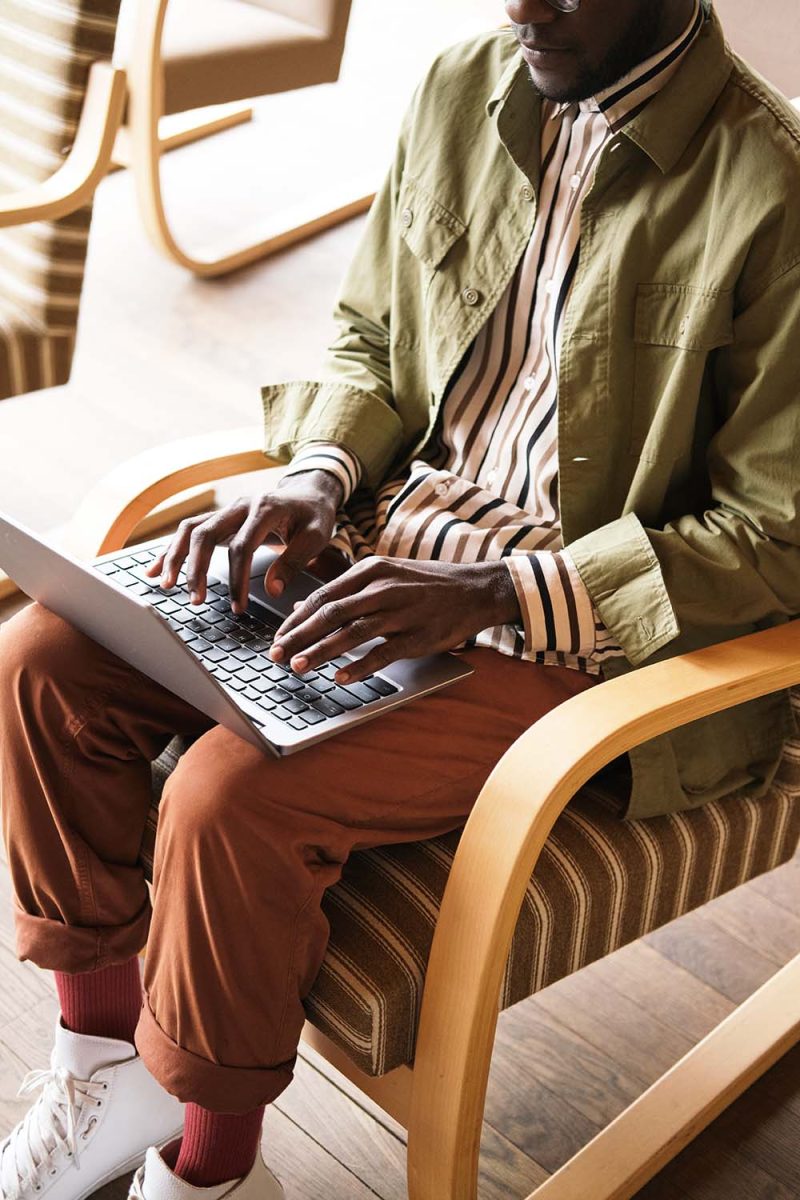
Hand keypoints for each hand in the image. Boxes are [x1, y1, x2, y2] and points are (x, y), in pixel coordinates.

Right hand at [145, 470, 342, 611]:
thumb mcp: (316, 537)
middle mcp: (240, 505)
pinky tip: (155, 570)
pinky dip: (171, 550)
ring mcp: (226, 511)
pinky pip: (189, 532)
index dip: (236, 578)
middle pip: (206, 534)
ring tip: (166, 585)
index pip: (242, 546)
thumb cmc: (314, 516)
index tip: (238, 606)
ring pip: (190, 530)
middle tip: (194, 600)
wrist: (309, 493)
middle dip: (196, 569)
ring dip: (175, 557)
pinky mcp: (220, 519)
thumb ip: (294, 562)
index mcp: (265, 508)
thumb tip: (272, 590)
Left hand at [269, 557, 520, 682]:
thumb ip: (347, 591)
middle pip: (331, 613)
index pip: (323, 596)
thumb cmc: (427, 584)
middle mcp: (383, 588)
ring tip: (298, 667)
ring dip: (321, 651)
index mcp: (371, 570)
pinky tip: (341, 677)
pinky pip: (383, 653)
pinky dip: (360, 665)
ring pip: (352, 632)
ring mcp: (402, 612)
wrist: (476, 589)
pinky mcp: (418, 635)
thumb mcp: (386, 575)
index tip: (278, 637)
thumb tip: (306, 610)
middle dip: (299, 636)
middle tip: (276, 655)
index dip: (296, 619)